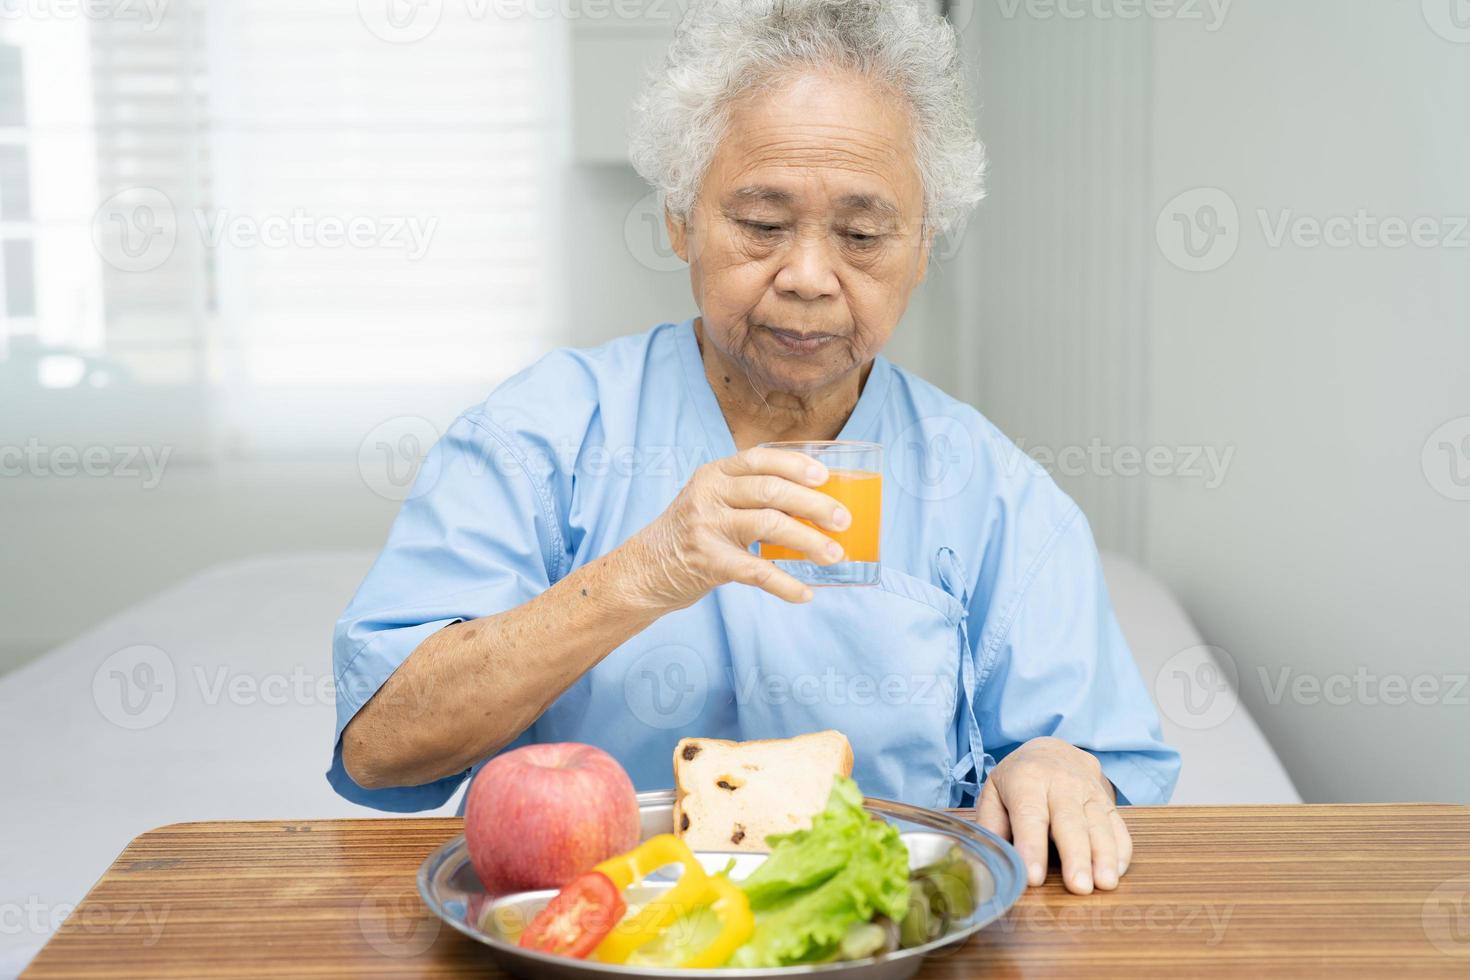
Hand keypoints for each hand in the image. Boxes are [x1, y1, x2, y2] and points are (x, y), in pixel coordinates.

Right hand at [623, 446, 850, 609]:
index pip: (760, 458)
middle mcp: (709, 494)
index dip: (796, 465)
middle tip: (843, 520)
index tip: (825, 477)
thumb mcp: (713, 501)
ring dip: (809, 541)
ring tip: (835, 555)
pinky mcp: (708, 562)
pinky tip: (805, 594)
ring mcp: (707, 527)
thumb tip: (815, 502)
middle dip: (814, 504)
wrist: (645, 570)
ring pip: (770, 525)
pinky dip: (785, 584)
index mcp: (715, 474)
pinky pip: (756, 572)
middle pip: (772, 491)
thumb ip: (750, 496)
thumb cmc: (693, 533)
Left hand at [976, 736, 1131, 894]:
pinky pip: (1118, 826)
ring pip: (1099, 823)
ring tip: (1105, 884)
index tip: (1034, 877)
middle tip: (1079, 887)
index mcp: (1027, 779)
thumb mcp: (994, 792)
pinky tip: (1116, 872)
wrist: (1052, 750)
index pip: (1030, 815)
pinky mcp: (1108, 801)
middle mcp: (1061, 783)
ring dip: (1104, 855)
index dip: (1032, 846)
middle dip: (1076, 856)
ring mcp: (1089, 791)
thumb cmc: (1019, 780)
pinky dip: (1120, 850)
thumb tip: (992, 859)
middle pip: (1070, 821)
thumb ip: (991, 825)